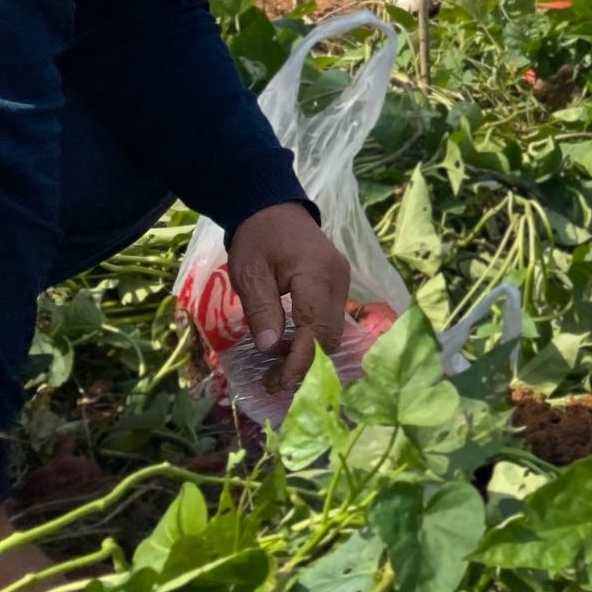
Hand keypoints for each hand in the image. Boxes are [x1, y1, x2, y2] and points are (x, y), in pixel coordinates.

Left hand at [228, 202, 348, 394]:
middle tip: (272, 380)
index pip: (315, 331)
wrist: (274, 208)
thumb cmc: (258, 239)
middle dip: (305, 365)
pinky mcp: (338, 284)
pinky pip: (331, 319)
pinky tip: (290, 343)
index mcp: (316, 276)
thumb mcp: (248, 273)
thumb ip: (261, 309)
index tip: (275, 384)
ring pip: (334, 331)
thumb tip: (270, 348)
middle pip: (330, 336)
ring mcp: (342, 282)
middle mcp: (338, 281)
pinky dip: (313, 337)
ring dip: (310, 353)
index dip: (299, 363)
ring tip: (278, 366)